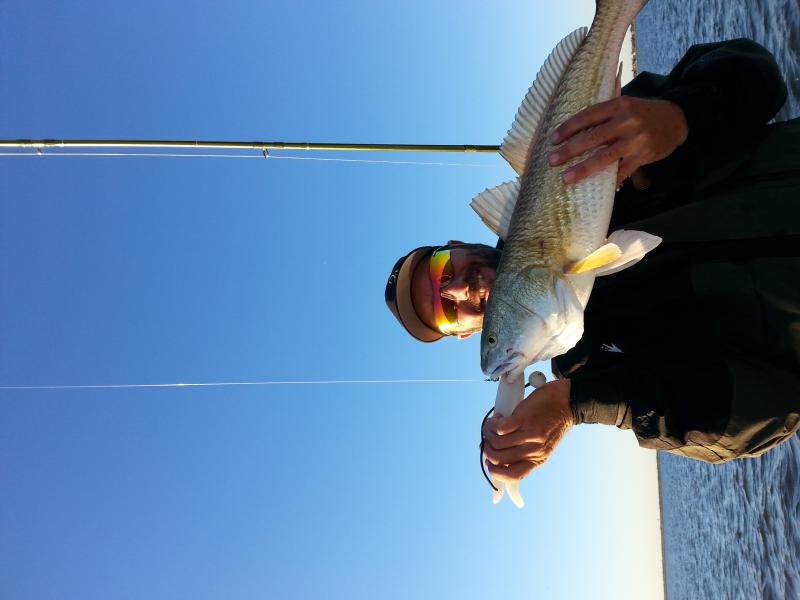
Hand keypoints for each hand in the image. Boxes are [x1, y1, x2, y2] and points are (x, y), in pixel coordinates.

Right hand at [482, 379, 573, 481]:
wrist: (568, 402)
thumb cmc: (552, 421)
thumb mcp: (542, 443)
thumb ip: (523, 450)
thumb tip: (497, 451)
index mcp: (538, 459)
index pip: (514, 476)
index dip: (496, 472)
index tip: (489, 464)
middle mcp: (534, 450)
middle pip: (499, 458)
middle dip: (487, 449)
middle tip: (487, 439)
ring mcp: (530, 435)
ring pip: (497, 443)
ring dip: (488, 434)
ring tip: (491, 426)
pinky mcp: (525, 419)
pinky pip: (501, 428)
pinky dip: (494, 423)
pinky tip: (498, 418)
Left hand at [548, 96, 688, 187]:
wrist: (678, 118)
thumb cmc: (644, 113)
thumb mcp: (626, 105)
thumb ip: (605, 115)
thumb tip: (574, 130)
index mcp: (619, 105)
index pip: (589, 115)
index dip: (569, 127)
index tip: (553, 139)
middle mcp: (627, 121)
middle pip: (594, 137)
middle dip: (571, 150)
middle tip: (552, 160)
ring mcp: (636, 140)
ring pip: (605, 156)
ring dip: (584, 169)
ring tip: (566, 178)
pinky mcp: (645, 155)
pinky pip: (622, 171)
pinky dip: (608, 180)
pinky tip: (594, 188)